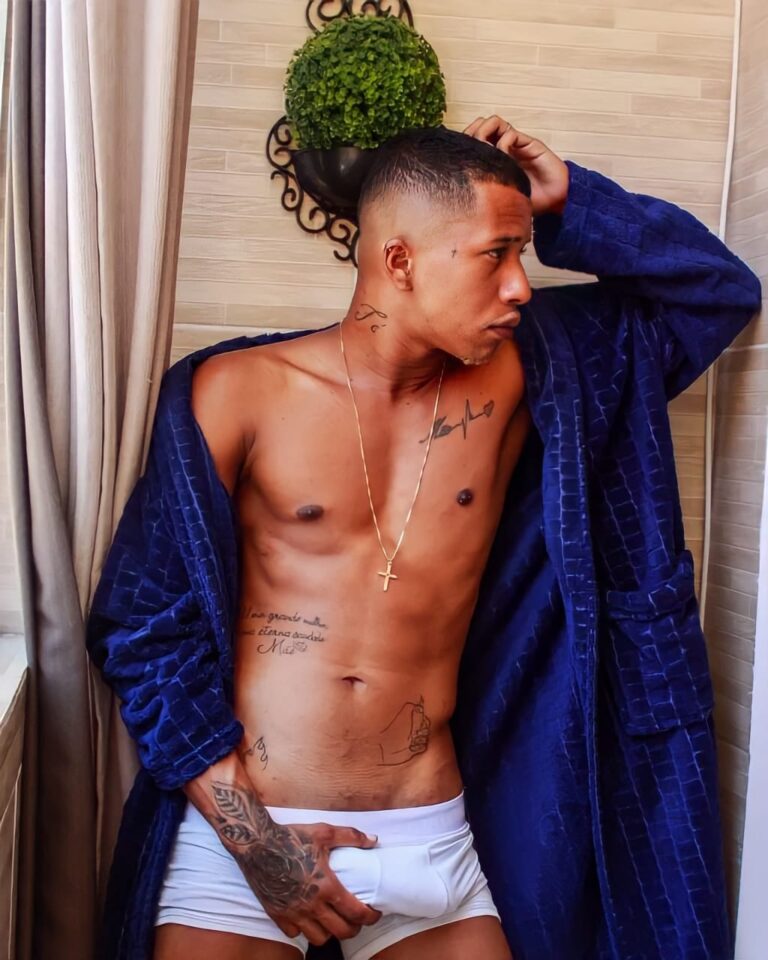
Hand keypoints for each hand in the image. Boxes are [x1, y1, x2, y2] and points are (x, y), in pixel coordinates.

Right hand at [233, 819, 381, 945]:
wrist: (256, 843)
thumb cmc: (291, 836)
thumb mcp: (324, 832)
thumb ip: (351, 836)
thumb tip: (374, 840)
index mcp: (326, 886)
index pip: (356, 913)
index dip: (370, 917)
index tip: (374, 914)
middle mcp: (311, 905)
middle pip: (341, 932)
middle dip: (354, 928)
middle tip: (356, 919)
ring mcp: (293, 913)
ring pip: (319, 938)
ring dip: (330, 932)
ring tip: (333, 920)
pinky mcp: (276, 915)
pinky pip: (295, 933)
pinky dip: (304, 930)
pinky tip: (308, 917)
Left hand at [463, 115, 568, 216]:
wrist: (556, 201)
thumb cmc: (529, 201)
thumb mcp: (498, 199)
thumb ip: (484, 190)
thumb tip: (459, 193)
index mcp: (492, 160)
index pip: (472, 141)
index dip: (463, 144)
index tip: (458, 157)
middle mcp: (502, 148)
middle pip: (478, 126)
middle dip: (470, 135)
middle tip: (470, 152)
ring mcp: (515, 145)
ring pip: (493, 123)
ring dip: (484, 133)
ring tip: (485, 151)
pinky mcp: (528, 143)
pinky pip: (509, 134)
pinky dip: (502, 142)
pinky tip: (503, 157)